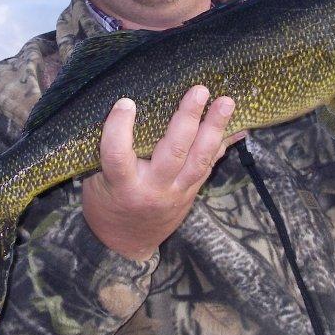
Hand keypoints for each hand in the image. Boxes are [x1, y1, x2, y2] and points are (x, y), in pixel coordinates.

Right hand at [82, 85, 244, 260]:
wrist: (126, 243)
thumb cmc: (106, 202)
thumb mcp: (96, 179)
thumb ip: (108, 151)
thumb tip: (123, 105)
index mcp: (120, 186)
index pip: (118, 156)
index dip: (120, 129)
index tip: (125, 103)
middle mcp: (152, 190)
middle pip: (173, 153)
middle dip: (188, 119)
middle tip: (200, 91)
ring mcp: (176, 193)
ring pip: (199, 160)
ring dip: (215, 128)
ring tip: (227, 102)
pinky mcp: (190, 194)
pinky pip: (208, 167)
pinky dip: (222, 145)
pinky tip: (238, 127)